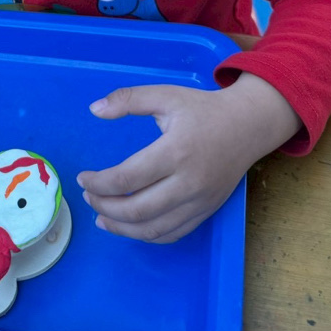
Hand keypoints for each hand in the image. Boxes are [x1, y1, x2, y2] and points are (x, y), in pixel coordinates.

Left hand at [77, 73, 300, 243]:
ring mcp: (200, 202)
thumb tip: (94, 109)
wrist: (248, 125)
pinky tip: (130, 226)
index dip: (99, 184)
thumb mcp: (165, 95)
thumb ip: (128, 99)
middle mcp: (188, 182)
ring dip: (122, 228)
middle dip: (105, 207)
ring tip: (101, 218)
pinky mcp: (207, 211)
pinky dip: (147, 235)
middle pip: (137, 210)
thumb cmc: (203, 109)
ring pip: (154, 229)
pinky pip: (173, 233)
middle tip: (88, 198)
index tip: (83, 179)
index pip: (127, 178)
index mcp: (175, 151)